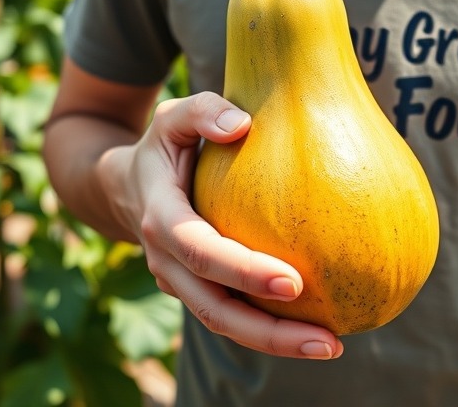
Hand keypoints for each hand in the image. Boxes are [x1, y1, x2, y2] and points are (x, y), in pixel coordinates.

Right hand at [99, 91, 343, 359]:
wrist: (125, 187)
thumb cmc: (163, 147)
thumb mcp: (172, 117)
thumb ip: (201, 111)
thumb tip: (241, 123)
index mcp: (162, 219)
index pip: (202, 253)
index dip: (244, 272)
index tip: (294, 283)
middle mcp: (167, 261)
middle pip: (215, 309)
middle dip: (269, 332)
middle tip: (327, 342)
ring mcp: (180, 283)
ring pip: (226, 323)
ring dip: (276, 342)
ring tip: (332, 346)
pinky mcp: (198, 290)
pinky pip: (234, 315)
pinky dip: (271, 328)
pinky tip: (317, 329)